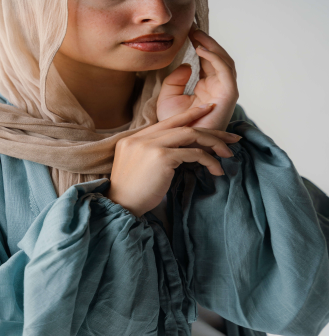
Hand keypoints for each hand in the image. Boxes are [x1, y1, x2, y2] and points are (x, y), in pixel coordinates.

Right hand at [105, 105, 241, 217]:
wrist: (121, 207)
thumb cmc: (132, 194)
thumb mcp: (138, 168)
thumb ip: (151, 154)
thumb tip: (178, 151)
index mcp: (133, 139)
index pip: (167, 122)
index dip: (190, 115)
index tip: (209, 111)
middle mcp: (140, 138)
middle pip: (183, 126)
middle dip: (211, 130)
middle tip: (231, 137)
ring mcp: (150, 145)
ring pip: (191, 135)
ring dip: (214, 143)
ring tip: (228, 153)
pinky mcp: (161, 157)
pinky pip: (193, 153)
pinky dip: (209, 160)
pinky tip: (216, 169)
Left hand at [156, 22, 238, 133]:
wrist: (179, 146)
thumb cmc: (174, 128)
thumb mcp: (168, 99)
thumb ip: (174, 81)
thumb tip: (186, 65)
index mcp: (206, 89)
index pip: (207, 61)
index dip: (200, 45)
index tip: (189, 32)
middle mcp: (218, 89)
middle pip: (218, 58)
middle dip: (207, 42)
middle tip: (194, 29)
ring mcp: (224, 93)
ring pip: (224, 62)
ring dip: (211, 46)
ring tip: (197, 36)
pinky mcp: (228, 97)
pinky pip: (225, 72)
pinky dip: (215, 58)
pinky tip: (201, 50)